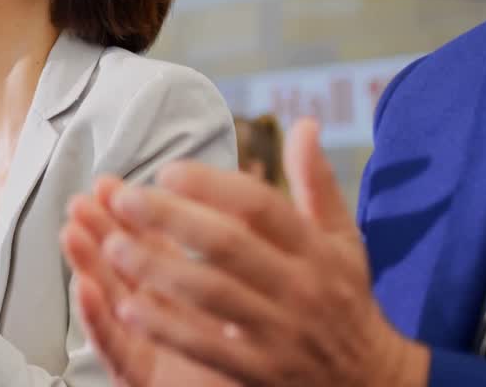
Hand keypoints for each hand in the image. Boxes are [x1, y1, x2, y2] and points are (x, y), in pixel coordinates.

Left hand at [62, 119, 429, 386]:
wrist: (373, 381)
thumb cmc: (345, 299)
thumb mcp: (342, 239)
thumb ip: (316, 182)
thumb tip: (305, 123)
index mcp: (315, 249)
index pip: (260, 206)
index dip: (212, 185)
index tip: (168, 170)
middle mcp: (300, 287)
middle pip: (227, 245)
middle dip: (171, 219)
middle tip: (124, 199)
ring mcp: (280, 332)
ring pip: (210, 294)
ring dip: (157, 269)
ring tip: (112, 246)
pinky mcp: (260, 371)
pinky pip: (205, 346)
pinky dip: (165, 327)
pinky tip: (127, 306)